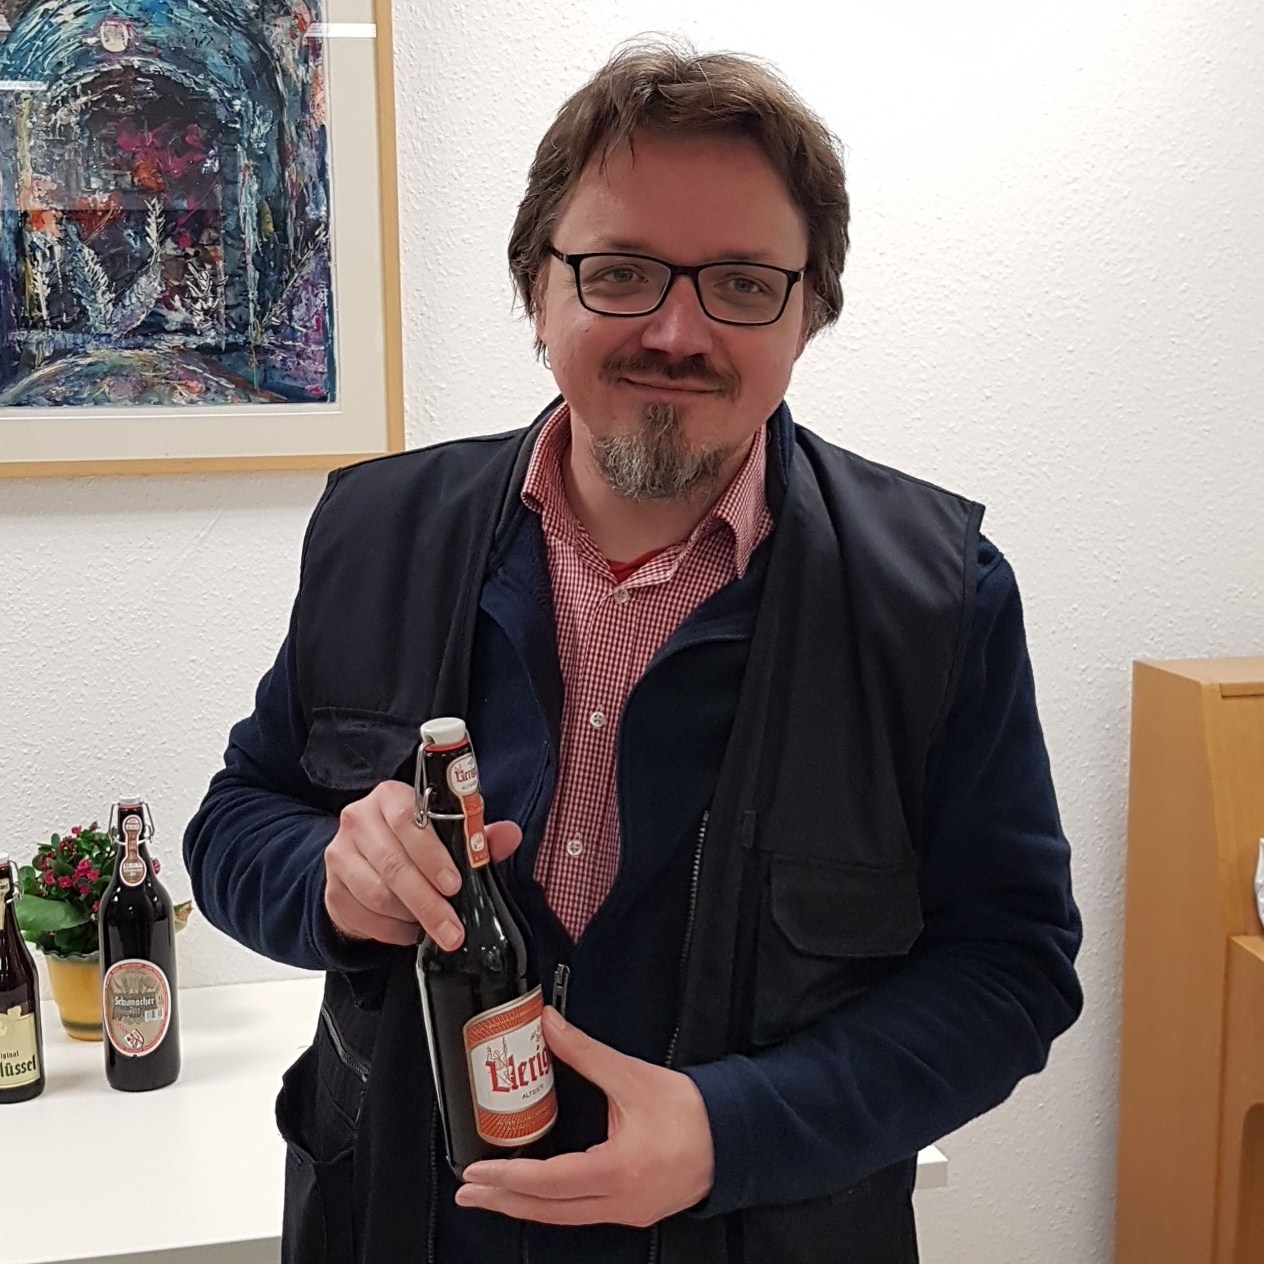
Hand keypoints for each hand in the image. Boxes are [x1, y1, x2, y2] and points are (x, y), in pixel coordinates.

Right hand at [323, 779, 521, 947]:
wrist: (367, 861)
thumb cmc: (415, 842)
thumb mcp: (449, 832)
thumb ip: (477, 835)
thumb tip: (509, 835)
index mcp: (390, 797)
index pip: (408, 820)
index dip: (432, 855)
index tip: (455, 884)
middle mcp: (358, 821)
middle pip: (393, 865)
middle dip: (427, 902)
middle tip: (453, 929)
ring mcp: (340, 856)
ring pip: (376, 895)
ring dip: (411, 918)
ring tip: (436, 929)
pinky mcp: (332, 890)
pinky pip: (363, 918)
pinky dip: (392, 931)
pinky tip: (410, 931)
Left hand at [455, 1007, 714, 1226]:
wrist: (734, 1136)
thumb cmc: (691, 1112)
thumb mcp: (632, 1077)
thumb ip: (584, 1053)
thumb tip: (548, 1026)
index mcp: (618, 1170)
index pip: (549, 1183)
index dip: (508, 1179)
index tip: (476, 1173)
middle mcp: (619, 1201)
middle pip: (548, 1211)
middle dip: (502, 1202)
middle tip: (468, 1192)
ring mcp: (626, 1211)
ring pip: (562, 1217)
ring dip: (523, 1206)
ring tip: (491, 1194)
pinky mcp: (632, 1210)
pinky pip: (580, 1214)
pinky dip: (551, 1205)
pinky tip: (535, 1194)